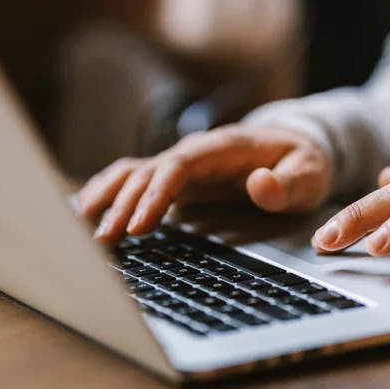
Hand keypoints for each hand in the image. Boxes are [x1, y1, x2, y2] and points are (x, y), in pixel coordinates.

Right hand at [78, 125, 332, 244]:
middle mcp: (195, 152)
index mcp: (222, 148)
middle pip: (147, 172)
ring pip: (133, 172)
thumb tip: (258, 184)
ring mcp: (183, 163)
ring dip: (107, 196)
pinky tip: (89, 211)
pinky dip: (111, 192)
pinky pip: (136, 180)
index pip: (178, 166)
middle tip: (103, 241)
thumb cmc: (302, 162)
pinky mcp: (177, 178)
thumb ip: (286, 183)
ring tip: (81, 225)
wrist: (297, 147)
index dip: (155, 194)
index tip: (140, 226)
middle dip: (122, 206)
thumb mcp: (308, 175)